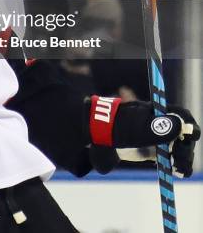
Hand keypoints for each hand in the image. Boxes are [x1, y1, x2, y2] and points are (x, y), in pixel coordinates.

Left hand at [85, 96, 200, 176]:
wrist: (93, 135)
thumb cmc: (112, 127)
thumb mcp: (134, 128)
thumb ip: (155, 128)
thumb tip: (181, 125)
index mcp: (155, 112)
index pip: (181, 115)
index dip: (190, 126)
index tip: (190, 138)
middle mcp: (158, 123)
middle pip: (183, 134)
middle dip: (186, 149)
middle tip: (181, 165)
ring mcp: (154, 136)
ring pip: (178, 147)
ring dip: (183, 158)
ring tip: (179, 171)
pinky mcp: (149, 149)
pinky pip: (169, 156)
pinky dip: (175, 164)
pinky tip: (174, 171)